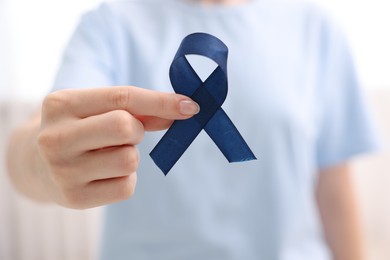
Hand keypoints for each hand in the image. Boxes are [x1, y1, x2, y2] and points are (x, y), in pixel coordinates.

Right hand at [36, 86, 198, 208]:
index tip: (190, 106)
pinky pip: (127, 186)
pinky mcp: (74, 198)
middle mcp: (55, 137)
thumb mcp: (96, 109)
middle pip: (126, 127)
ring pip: (130, 160)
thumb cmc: (78, 130)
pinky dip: (126, 179)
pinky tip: (105, 174)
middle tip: (125, 134)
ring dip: (130, 156)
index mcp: (61, 104)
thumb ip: (139, 109)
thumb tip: (183, 110)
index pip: (122, 98)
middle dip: (136, 131)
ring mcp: (62, 171)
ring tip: (108, 155)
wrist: (35, 165)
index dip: (161, 102)